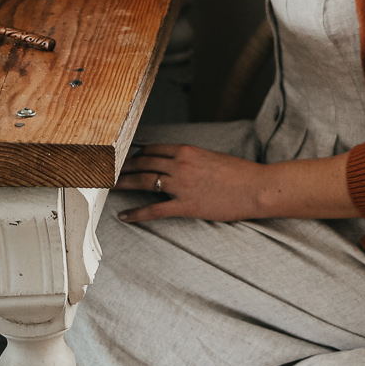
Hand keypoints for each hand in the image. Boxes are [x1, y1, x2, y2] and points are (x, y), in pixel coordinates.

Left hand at [116, 143, 271, 222]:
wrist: (256, 188)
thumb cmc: (240, 173)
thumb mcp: (213, 157)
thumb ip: (192, 159)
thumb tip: (177, 164)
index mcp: (187, 150)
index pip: (152, 149)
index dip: (136, 154)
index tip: (126, 159)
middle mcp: (180, 165)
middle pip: (143, 163)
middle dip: (123, 167)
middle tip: (108, 171)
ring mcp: (182, 186)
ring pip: (143, 182)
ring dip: (123, 184)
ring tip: (109, 187)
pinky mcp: (186, 206)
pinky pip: (154, 210)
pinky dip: (136, 213)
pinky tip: (124, 216)